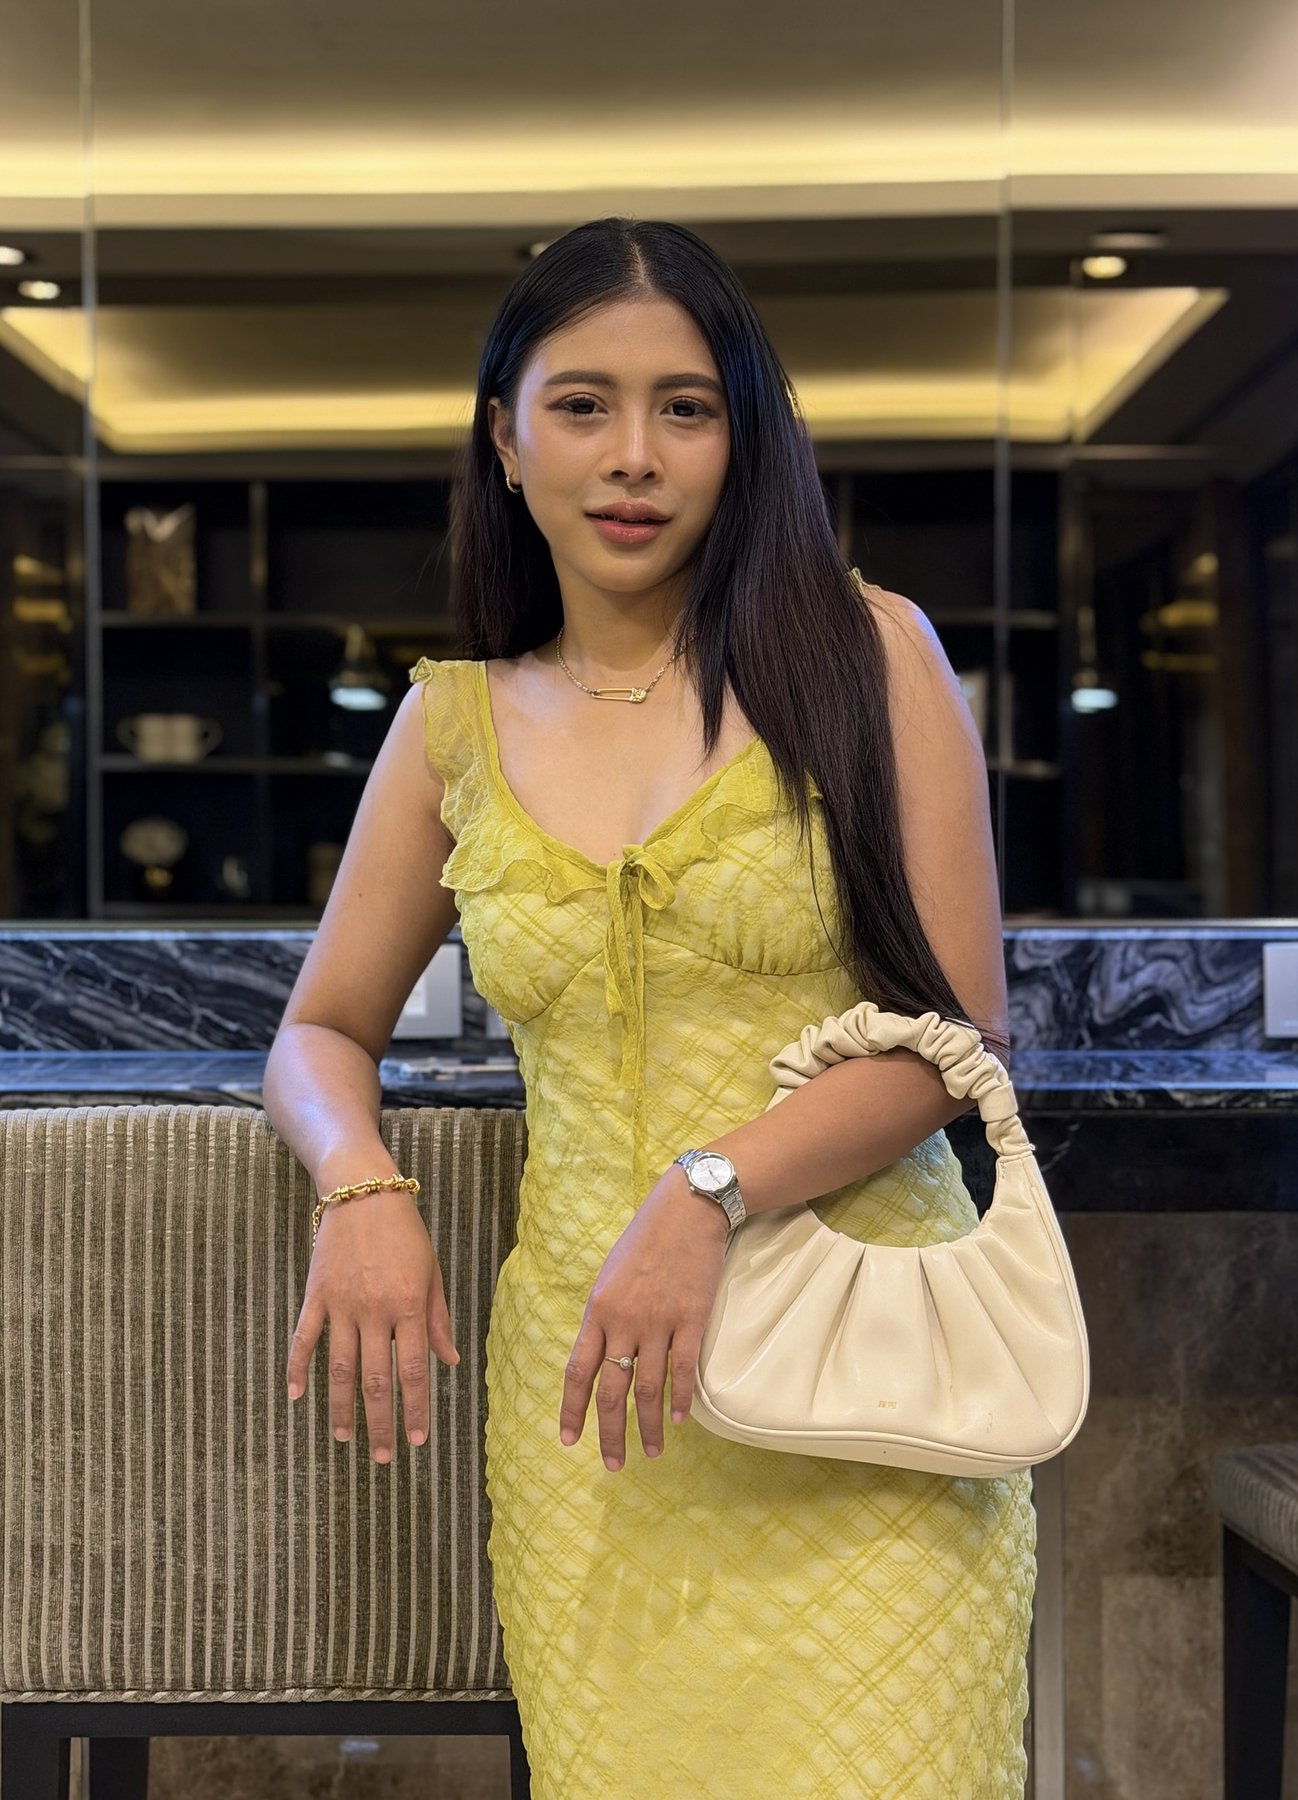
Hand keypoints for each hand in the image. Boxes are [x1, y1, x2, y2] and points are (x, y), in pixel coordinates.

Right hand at [284, 1187, 459, 1462]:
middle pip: (376, 1379)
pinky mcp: (316, 1295)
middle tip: (381, 1457)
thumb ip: (437, 1318)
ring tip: (344, 1439)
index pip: (413, 1371)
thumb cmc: (405, 1231)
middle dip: (380, 1422)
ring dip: (341, 1408)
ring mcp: (342, 1304)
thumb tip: (448, 1362)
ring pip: (339, 1368)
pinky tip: (295, 1397)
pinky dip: (297, 1369)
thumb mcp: (432, 1271)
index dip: (414, 1409)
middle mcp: (375, 1310)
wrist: (363, 1190)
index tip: (415, 1441)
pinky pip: (304, 1339)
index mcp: (410, 1306)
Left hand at [559, 1166, 728, 1469]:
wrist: (685, 1211)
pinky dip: (680, 1399)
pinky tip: (677, 1421)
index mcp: (597, 1312)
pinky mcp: (691, 1319)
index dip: (571, 1410)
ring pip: (647, 1389)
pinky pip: (683, 1369)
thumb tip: (599, 1354)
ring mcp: (658, 1322)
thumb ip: (603, 1317)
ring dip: (647, 1427)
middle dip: (609, 1434)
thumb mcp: (609, 1276)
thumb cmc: (645, 1241)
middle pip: (611, 1391)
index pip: (578, 1372)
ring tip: (651, 1453)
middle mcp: (623, 1322)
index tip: (568, 1440)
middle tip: (612, 1466)